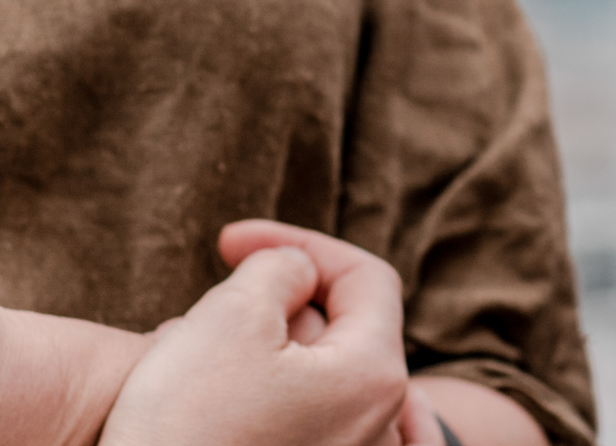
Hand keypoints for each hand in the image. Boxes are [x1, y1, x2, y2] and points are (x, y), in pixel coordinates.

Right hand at [101, 220, 415, 445]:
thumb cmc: (185, 430)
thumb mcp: (231, 315)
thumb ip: (280, 268)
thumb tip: (298, 271)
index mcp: (375, 375)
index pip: (364, 277)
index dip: (300, 244)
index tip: (229, 241)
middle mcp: (376, 425)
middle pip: (333, 329)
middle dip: (269, 307)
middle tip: (200, 318)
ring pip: (305, 374)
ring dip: (252, 353)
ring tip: (188, 364)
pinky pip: (292, 417)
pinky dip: (254, 394)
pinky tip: (204, 402)